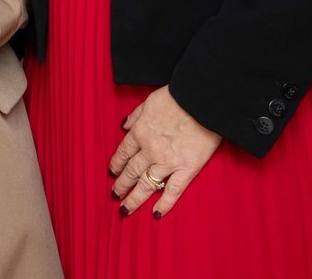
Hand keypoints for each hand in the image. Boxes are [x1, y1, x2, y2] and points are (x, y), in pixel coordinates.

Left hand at [108, 85, 220, 218]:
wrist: (200, 102)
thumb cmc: (176, 97)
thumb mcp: (149, 102)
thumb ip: (135, 115)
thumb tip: (124, 125)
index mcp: (140, 132)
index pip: (123, 153)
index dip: (116, 164)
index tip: (112, 172)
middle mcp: (150, 150)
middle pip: (131, 171)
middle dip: (121, 185)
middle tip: (114, 195)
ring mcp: (167, 162)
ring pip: (146, 184)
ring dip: (134, 198)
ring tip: (125, 209)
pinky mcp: (186, 169)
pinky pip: (173, 190)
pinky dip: (164, 203)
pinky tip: (156, 213)